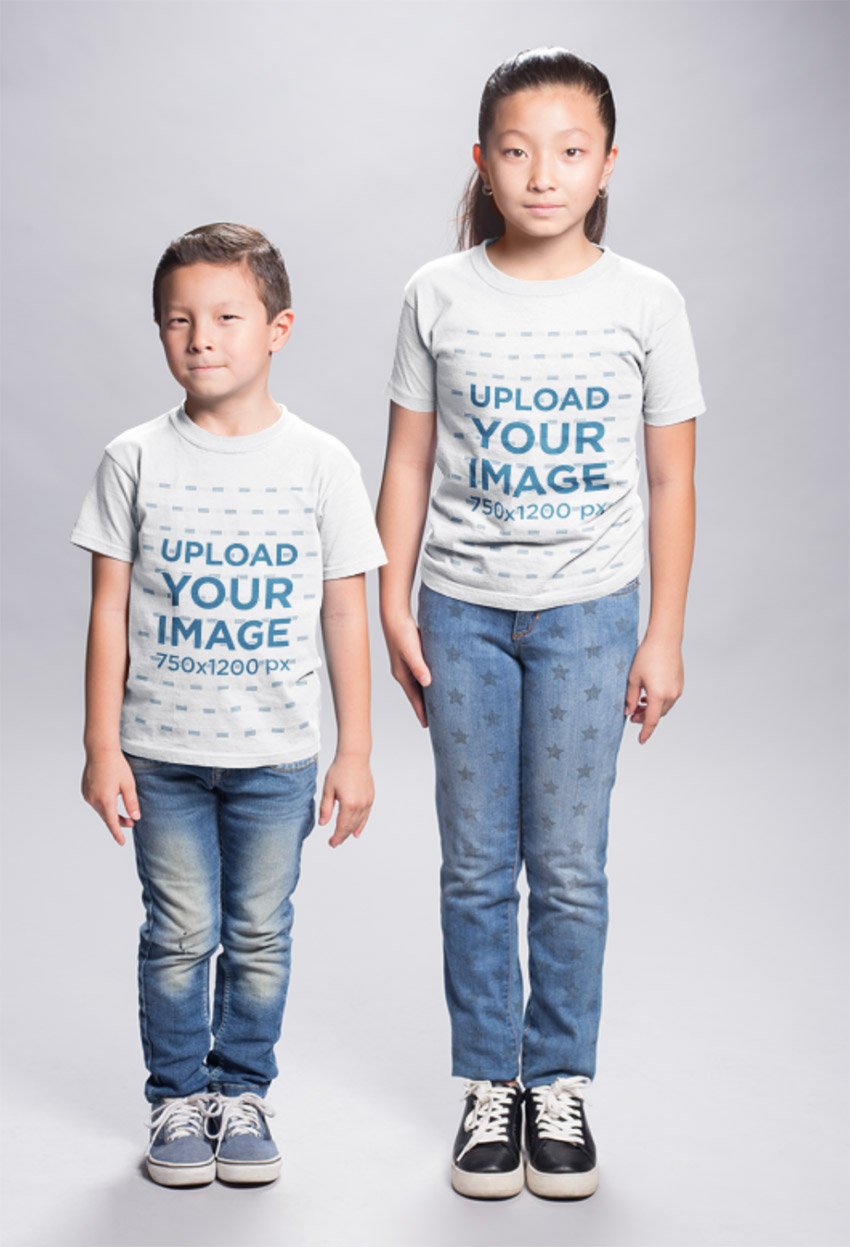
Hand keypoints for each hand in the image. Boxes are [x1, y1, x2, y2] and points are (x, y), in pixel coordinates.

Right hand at [81, 748, 138, 844]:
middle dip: (118, 822)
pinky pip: (96, 802)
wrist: (100, 750)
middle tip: (131, 823)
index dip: (117, 833)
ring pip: (101, 810)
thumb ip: (131, 802)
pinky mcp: (85, 790)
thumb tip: (135, 818)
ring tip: (122, 812)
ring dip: (111, 813)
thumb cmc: (116, 765)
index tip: (122, 842)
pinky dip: (104, 805)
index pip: (112, 822)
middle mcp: (94, 800)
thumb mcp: (129, 784)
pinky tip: (111, 797)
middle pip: (106, 817)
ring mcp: (88, 795)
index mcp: (105, 800)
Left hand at [318, 753, 373, 847]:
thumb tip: (323, 824)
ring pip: (359, 823)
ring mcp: (367, 802)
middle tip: (334, 842)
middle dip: (342, 836)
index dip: (337, 837)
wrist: (354, 756)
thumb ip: (325, 808)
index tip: (331, 843)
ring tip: (343, 838)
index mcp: (348, 804)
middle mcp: (360, 805)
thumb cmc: (340, 770)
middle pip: (351, 827)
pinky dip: (361, 825)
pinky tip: (357, 831)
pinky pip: (366, 816)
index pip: (342, 827)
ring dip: (351, 832)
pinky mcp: (370, 798)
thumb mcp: (328, 790)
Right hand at [382, 611, 431, 726]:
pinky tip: (436, 683)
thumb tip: (428, 683)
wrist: (394, 615)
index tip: (429, 726)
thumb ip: (419, 667)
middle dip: (425, 707)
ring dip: (427, 695)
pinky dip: (428, 682)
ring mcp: (407, 665)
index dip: (422, 712)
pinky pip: (422, 675)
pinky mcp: (412, 657)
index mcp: (402, 675)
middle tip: (437, 720)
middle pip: (416, 695)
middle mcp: (403, 673)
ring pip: (419, 685)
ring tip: (438, 705)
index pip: (414, 699)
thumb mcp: (411, 650)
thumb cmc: (402, 632)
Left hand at [624, 636, 684, 744]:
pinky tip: (649, 695)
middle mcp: (671, 695)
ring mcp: (677, 689)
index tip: (641, 740)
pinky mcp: (679, 683)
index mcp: (658, 695)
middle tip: (632, 716)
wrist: (665, 639)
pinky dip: (659, 701)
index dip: (645, 732)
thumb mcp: (633, 678)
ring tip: (639, 704)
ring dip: (652, 709)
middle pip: (657, 715)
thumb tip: (628, 711)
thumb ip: (630, 697)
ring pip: (664, 707)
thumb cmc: (647, 655)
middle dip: (645, 718)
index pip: (651, 721)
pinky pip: (669, 699)